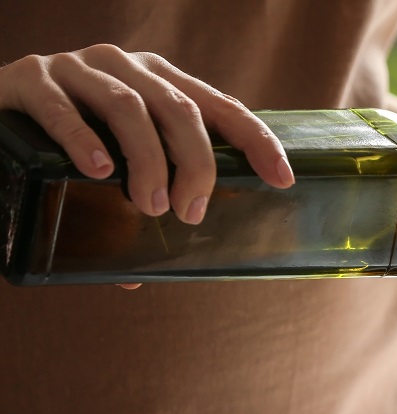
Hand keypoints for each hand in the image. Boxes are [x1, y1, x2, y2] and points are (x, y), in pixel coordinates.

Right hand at [0, 44, 293, 225]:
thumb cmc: (62, 146)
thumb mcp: (112, 162)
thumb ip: (135, 202)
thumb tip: (143, 278)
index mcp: (158, 83)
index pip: (221, 107)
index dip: (256, 140)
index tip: (281, 179)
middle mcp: (124, 67)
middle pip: (180, 109)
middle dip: (196, 164)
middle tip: (190, 212)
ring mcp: (76, 68)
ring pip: (129, 107)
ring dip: (147, 162)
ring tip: (148, 205)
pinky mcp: (30, 78)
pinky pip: (62, 108)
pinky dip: (84, 140)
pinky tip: (97, 171)